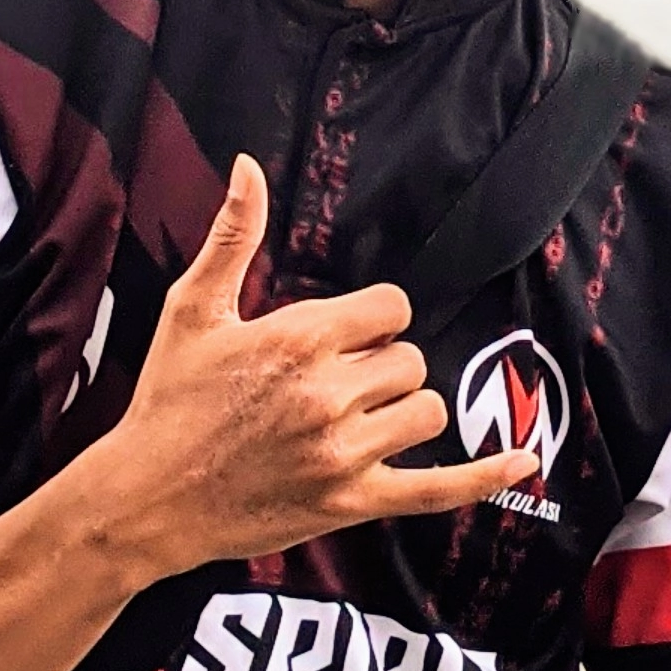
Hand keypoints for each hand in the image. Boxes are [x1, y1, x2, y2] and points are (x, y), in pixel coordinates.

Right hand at [83, 155, 534, 583]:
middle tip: (329, 384)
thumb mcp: (194, 309)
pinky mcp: (351, 505)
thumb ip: (233, 234)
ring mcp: (344, 453)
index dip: (372, 319)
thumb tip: (248, 165)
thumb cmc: (169, 400)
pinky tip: (523, 461)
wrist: (146, 499)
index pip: (391, 308)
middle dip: (379, 365)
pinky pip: (436, 490)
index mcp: (299, 337)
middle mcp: (329, 393)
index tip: (342, 335)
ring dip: (402, 410)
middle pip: (408, 359)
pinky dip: (484, 477)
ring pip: (425, 411)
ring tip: (355, 418)